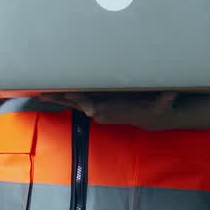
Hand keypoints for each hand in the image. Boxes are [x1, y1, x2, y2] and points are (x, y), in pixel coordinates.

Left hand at [39, 91, 178, 130]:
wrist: (149, 117)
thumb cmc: (154, 108)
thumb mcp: (163, 104)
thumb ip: (166, 100)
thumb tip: (171, 96)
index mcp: (110, 109)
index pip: (96, 106)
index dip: (86, 103)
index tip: (79, 102)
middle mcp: (99, 110)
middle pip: (76, 103)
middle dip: (60, 98)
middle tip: (42, 94)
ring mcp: (94, 107)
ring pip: (71, 101)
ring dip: (55, 97)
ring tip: (38, 93)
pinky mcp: (92, 103)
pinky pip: (73, 99)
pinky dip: (60, 95)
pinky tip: (47, 92)